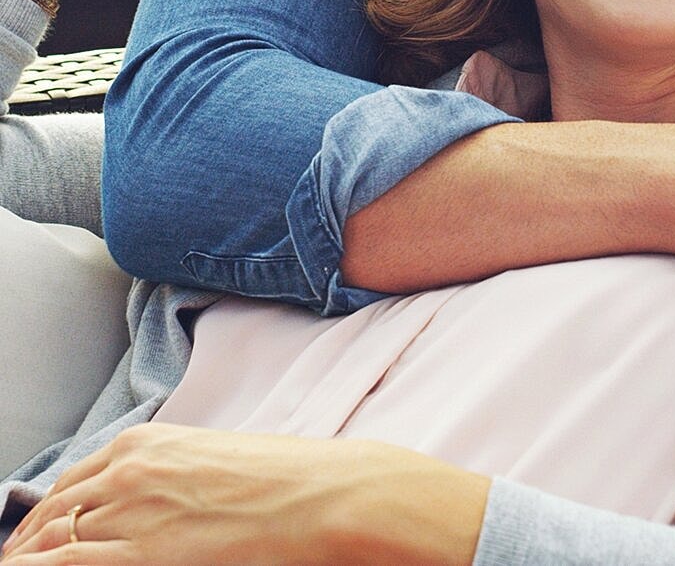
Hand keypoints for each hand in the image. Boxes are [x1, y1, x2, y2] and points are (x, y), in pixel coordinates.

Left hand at [1, 423, 486, 565]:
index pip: (68, 484)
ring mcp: (132, 513)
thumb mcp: (207, 465)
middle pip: (52, 516)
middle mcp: (129, 471)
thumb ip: (160, 482)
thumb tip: (132, 511)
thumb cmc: (281, 480)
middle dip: (29, 546)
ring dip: (33, 558)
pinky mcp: (145, 555)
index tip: (35, 543)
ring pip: (52, 543)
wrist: (322, 496)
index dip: (42, 521)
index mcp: (145, 443)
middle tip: (22, 564)